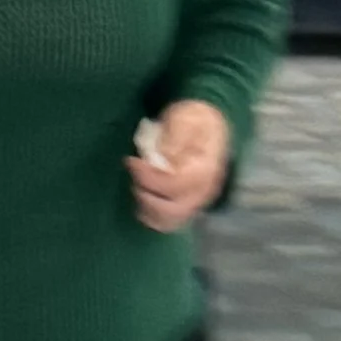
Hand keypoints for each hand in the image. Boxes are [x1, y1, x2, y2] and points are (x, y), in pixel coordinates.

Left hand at [130, 99, 229, 233]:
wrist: (208, 125)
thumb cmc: (193, 120)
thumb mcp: (185, 118)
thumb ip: (175, 137)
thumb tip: (165, 155)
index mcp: (205, 169)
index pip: (173, 185)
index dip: (147, 177)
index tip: (131, 161)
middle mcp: (204, 191)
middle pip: (171, 210)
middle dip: (145, 195)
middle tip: (135, 175)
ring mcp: (198, 202)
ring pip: (168, 221)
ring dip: (146, 207)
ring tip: (138, 185)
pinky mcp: (189, 206)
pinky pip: (168, 222)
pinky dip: (151, 215)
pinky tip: (142, 198)